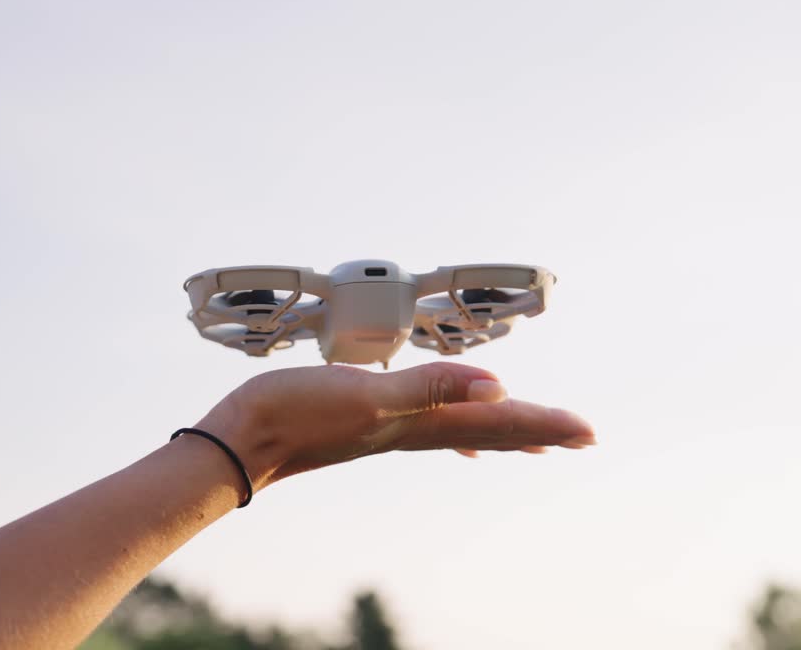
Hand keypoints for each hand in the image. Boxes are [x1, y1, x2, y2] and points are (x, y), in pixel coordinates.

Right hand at [194, 362, 594, 491]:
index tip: (587, 431)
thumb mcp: (365, 392)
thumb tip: (497, 387)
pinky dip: (455, 433)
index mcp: (417, 421)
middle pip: (489, 431)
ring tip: (536, 440)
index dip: (543, 422)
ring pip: (463, 432)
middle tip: (580, 436)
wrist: (242, 440)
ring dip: (503, 432)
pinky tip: (456, 443)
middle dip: (536, 430)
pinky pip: (428, 431)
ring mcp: (388, 430)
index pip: (495, 422)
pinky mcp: (366, 424)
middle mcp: (410, 430)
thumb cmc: (295, 413)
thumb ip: (429, 387)